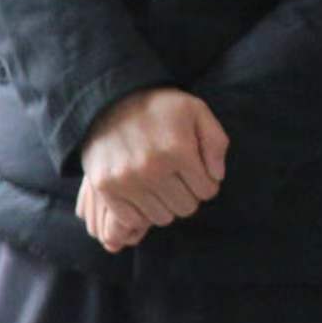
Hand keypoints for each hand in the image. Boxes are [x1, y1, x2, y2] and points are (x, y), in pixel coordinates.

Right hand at [76, 88, 228, 252]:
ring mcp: (125, 180)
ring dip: (163, 204)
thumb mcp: (197, 111)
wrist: (107, 102)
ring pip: (161, 216)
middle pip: (185, 207)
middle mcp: (152, 168)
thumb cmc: (158, 108)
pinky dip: (140, 212)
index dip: (205, 183)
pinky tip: (139, 193)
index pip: (207, 191)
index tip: (194, 172)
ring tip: (157, 185)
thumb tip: (216, 177)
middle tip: (176, 179)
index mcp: (178, 150)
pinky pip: (132, 219)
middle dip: (186, 195)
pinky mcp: (105, 187)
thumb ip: (216, 143)